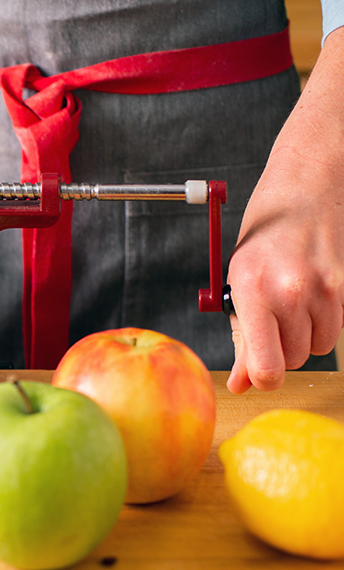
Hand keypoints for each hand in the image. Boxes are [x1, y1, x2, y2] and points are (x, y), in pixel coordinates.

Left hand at [226, 30, 343, 392]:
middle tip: (265, 322)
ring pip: (313, 349)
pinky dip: (317, 326)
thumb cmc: (263, 233)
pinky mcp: (343, 286)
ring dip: (298, 339)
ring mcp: (320, 289)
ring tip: (284, 308)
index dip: (259, 378)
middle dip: (275, 351)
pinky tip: (305, 301)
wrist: (304, 186)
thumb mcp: (236, 280)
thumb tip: (241, 383)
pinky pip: (331, 332)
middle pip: (290, 361)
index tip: (254, 374)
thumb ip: (240, 334)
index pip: (265, 365)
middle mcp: (287, 291)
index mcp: (249, 288)